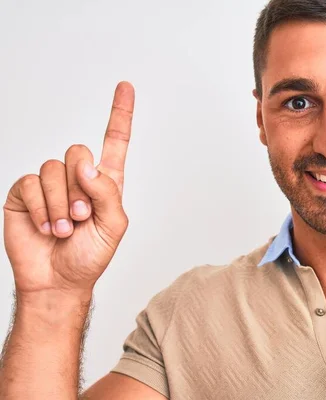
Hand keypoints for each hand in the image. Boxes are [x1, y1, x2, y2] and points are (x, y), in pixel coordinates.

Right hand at [3, 82, 134, 296]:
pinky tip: (47, 227)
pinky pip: (30, 183)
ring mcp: (49, 184)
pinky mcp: (25, 194)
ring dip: (61, 202)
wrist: (58, 280)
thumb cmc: (90, 255)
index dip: (120, 114)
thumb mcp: (113, 225)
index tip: (126, 86)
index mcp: (105, 182)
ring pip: (53, 168)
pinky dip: (42, 208)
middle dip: (80, 186)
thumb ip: (107, 192)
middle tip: (81, 216)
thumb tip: (86, 163)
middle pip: (77, 151)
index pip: (114, 141)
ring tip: (65, 227)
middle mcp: (77, 177)